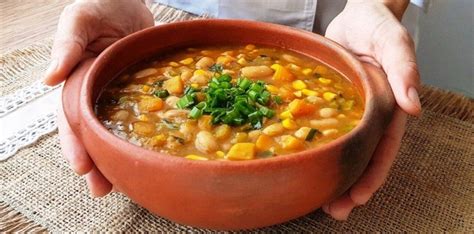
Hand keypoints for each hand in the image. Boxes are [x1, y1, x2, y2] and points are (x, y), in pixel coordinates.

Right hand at [44, 0, 153, 195]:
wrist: (129, 0)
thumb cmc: (99, 5)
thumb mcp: (78, 19)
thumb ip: (66, 45)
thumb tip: (48, 78)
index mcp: (75, 81)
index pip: (70, 118)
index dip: (74, 143)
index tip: (81, 167)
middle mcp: (96, 93)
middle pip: (92, 133)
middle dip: (95, 161)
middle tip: (102, 189)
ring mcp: (120, 94)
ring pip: (116, 129)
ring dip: (117, 155)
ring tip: (125, 182)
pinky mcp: (143, 91)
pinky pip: (144, 115)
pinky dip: (144, 134)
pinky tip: (151, 152)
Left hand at [322, 0, 420, 219]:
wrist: (354, 15)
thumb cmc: (377, 24)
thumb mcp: (393, 41)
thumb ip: (405, 68)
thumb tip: (414, 106)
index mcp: (388, 107)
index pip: (384, 148)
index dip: (373, 174)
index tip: (359, 196)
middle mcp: (369, 115)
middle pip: (362, 157)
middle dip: (351, 186)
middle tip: (335, 211)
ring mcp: (348, 112)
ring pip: (342, 150)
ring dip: (332, 175)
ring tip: (317, 201)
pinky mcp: (328, 105)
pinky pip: (322, 130)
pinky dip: (316, 149)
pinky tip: (303, 165)